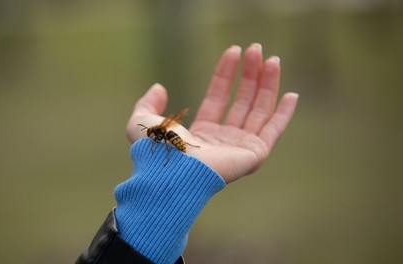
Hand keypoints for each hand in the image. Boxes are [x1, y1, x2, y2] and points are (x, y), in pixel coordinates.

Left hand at [126, 44, 298, 182]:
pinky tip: (291, 94)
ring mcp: (239, 148)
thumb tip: (160, 87)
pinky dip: (283, 113)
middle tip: (256, 49)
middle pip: (242, 101)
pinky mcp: (254, 154)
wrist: (172, 169)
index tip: (234, 51)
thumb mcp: (141, 121)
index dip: (226, 74)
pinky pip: (273, 131)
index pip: (218, 97)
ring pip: (258, 110)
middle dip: (250, 74)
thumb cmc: (156, 150)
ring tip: (272, 59)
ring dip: (267, 85)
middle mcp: (222, 140)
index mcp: (201, 134)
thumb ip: (147, 103)